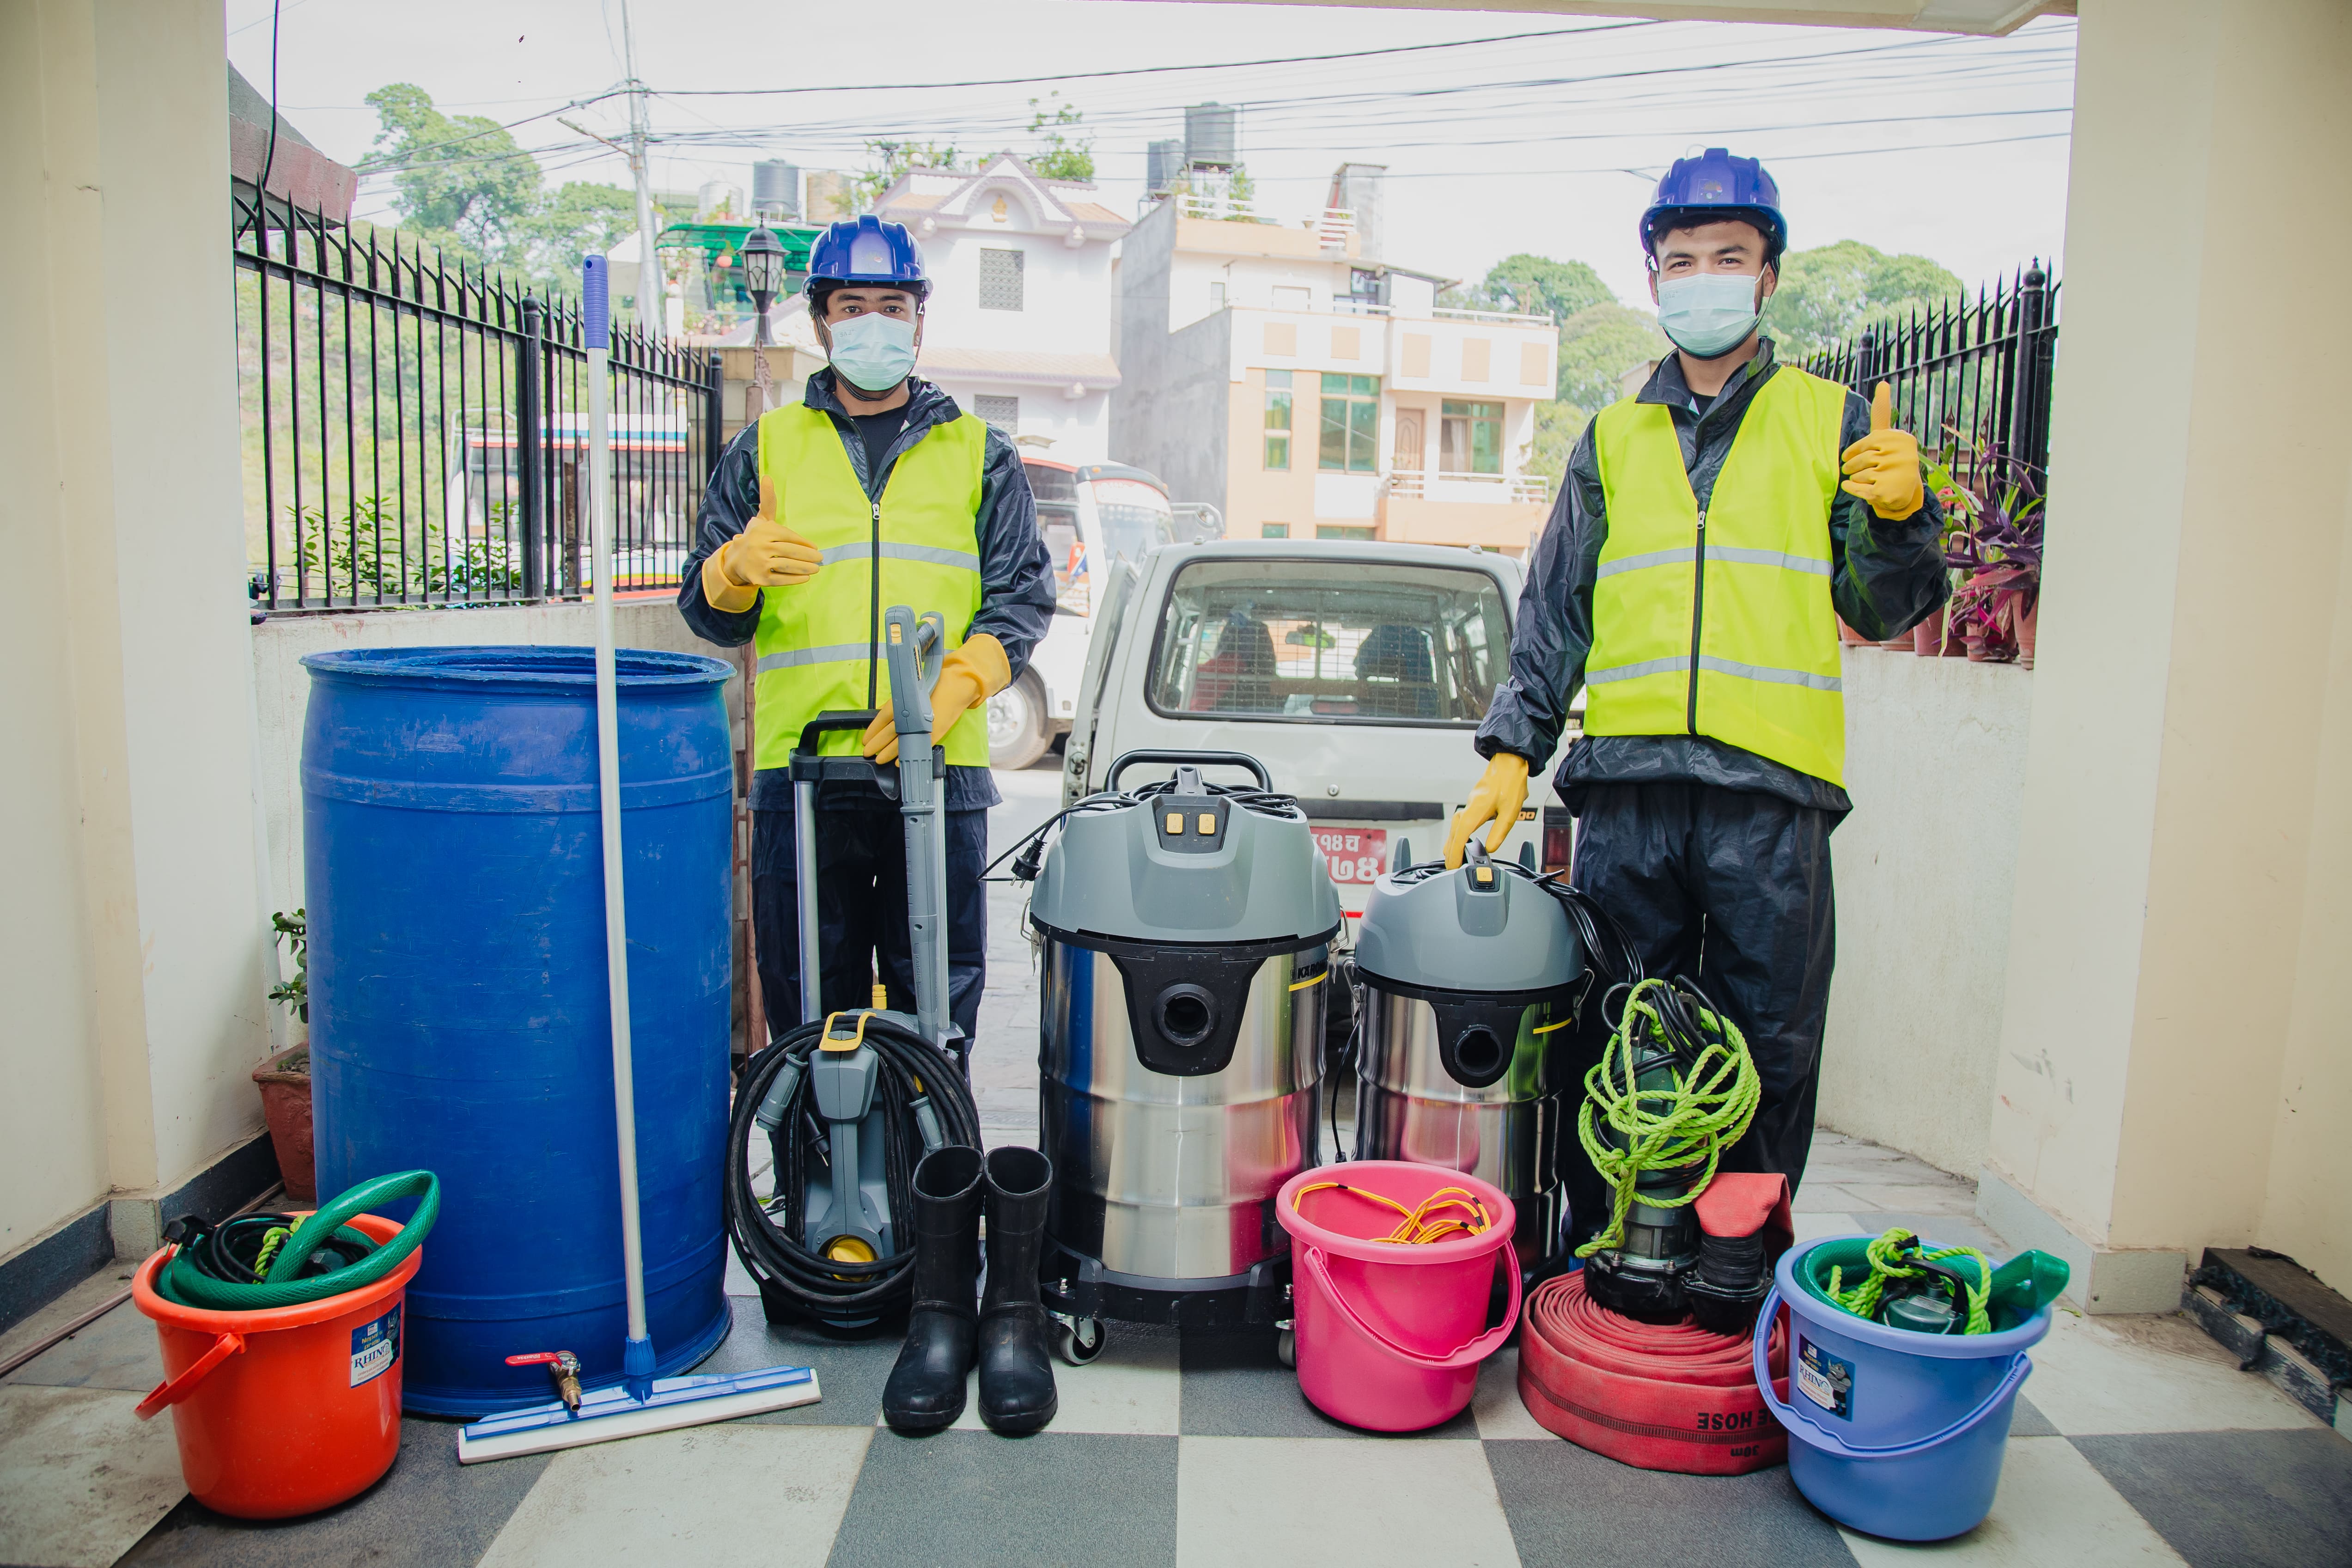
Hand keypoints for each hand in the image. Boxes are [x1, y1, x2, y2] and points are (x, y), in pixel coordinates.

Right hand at [719, 476, 823, 586]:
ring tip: (815, 569)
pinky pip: (782, 579)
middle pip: (790, 551)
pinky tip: (805, 577)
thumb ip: (768, 500)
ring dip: (805, 568)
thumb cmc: (755, 538)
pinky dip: (795, 579)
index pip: (788, 536)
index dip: (804, 543)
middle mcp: (759, 545)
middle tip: (820, 559)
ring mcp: (759, 562)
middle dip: (808, 556)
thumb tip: (767, 477)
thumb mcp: (761, 519)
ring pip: (788, 565)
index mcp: (763, 530)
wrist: (735, 561)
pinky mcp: (760, 578)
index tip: (815, 548)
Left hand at [862, 634, 1010, 764]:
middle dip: (877, 744)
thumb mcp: (913, 691)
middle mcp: (911, 712)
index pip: (882, 718)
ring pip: (900, 741)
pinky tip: (898, 761)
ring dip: (888, 752)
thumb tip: (887, 718)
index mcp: (904, 700)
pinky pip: (917, 746)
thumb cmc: (936, 685)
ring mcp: (923, 724)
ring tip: (879, 759)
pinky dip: (906, 754)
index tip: (865, 740)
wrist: (958, 684)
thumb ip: (901, 705)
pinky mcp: (934, 731)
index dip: (872, 730)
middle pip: (888, 732)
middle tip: (867, 753)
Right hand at [1442, 751, 1529, 868]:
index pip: (1461, 835)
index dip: (1455, 852)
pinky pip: (1460, 819)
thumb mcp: (1510, 811)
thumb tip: (1491, 847)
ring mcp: (1470, 803)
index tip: (1453, 864)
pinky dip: (1458, 831)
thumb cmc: (1510, 782)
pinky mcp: (1474, 801)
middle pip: (1454, 832)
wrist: (1509, 762)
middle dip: (1450, 850)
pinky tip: (1461, 836)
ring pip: (1456, 825)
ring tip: (1452, 854)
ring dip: (1453, 841)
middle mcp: (1470, 806)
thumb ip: (1500, 831)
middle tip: (1450, 865)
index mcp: (1477, 809)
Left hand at [1839, 383, 1924, 520]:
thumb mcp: (1887, 436)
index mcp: (1901, 439)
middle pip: (1861, 459)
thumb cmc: (1890, 460)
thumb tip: (1883, 383)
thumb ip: (1882, 412)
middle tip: (1851, 470)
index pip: (1867, 443)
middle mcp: (1902, 455)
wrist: (1903, 493)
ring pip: (1858, 474)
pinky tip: (1850, 486)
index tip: (1849, 456)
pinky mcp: (1885, 492)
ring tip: (1866, 480)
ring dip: (1855, 478)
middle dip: (1852, 466)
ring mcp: (1895, 474)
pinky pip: (1857, 488)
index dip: (1854, 451)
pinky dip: (1850, 488)